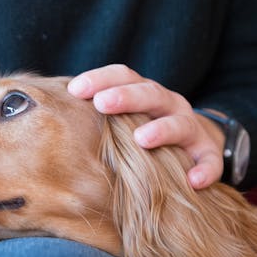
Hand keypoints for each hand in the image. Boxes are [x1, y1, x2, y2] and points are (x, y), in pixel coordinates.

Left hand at [67, 64, 225, 188]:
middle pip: (150, 93)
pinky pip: (210, 160)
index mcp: (143, 92)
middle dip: (126, 96)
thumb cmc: (140, 129)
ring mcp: (190, 128)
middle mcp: (168, 105)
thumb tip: (46, 115)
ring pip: (180, 123)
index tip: (75, 89)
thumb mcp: (120, 118)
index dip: (100, 79)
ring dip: (162, 130)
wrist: (192, 143)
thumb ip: (93, 115)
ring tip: (142, 139)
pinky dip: (204, 169)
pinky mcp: (206, 153)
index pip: (124, 75)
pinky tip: (193, 181)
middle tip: (102, 103)